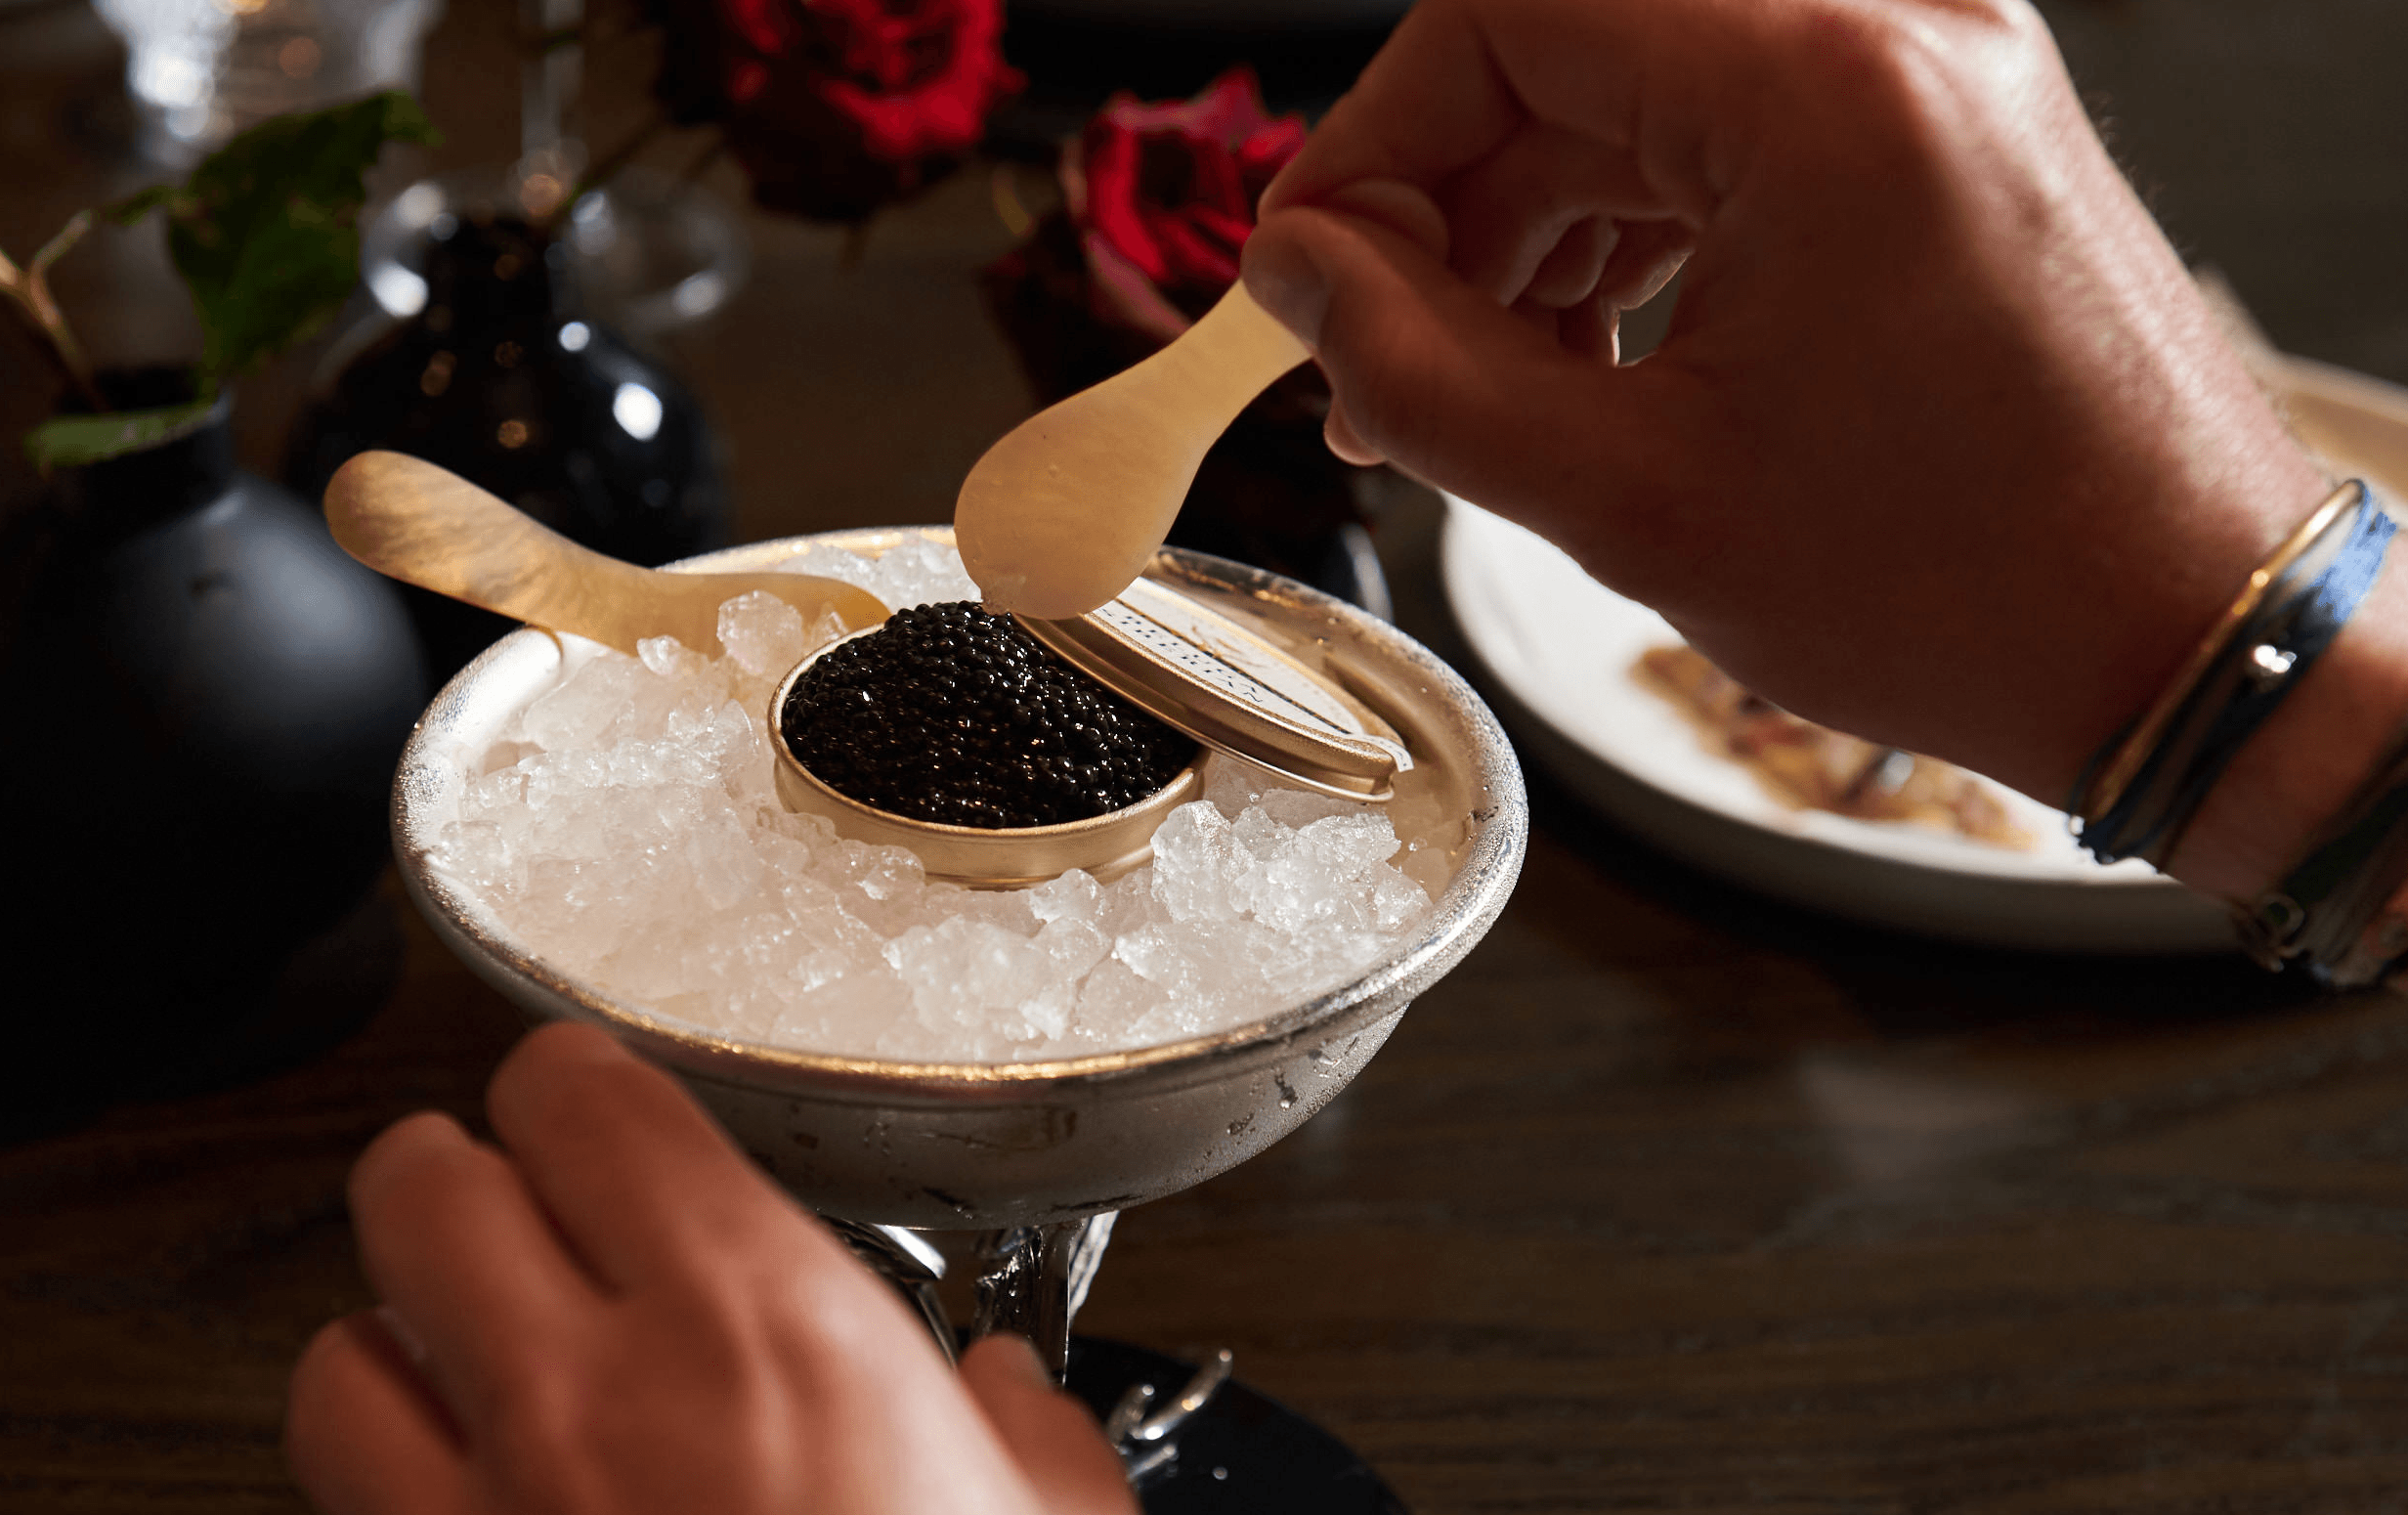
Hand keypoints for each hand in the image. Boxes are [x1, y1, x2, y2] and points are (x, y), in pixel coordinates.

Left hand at [285, 1022, 1134, 1514]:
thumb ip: (1031, 1441)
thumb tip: (1012, 1403)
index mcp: (764, 1325)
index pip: (580, 1101)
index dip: (573, 1082)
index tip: (596, 1102)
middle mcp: (596, 1400)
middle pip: (417, 1188)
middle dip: (455, 1174)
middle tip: (516, 1199)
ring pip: (334, 1355)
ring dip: (391, 1334)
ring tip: (461, 1348)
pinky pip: (342, 1507)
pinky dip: (380, 1476)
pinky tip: (459, 1490)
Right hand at [1241, 0, 2400, 893]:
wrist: (2188, 639)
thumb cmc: (1966, 589)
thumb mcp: (1632, 502)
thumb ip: (1420, 374)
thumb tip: (1299, 280)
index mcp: (1820, 86)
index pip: (1504, 12)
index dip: (1372, 141)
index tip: (1316, 272)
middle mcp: (1894, 30)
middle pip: (1571, 48)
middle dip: (1446, 208)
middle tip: (1379, 366)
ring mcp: (1936, 73)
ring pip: (1646, 95)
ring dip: (1533, 230)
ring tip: (1486, 390)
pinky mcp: (1951, 131)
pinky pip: (1737, 134)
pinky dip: (1638, 232)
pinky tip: (1595, 358)